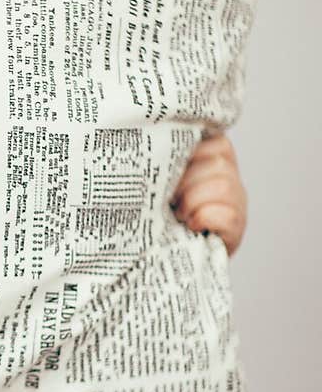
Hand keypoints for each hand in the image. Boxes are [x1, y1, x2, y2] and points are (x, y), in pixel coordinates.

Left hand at [171, 132, 246, 256]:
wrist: (172, 251)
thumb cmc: (163, 210)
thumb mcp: (165, 180)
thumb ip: (169, 160)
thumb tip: (154, 146)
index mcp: (215, 156)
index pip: (213, 140)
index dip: (187, 155)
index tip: (169, 172)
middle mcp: (231, 175)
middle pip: (218, 163)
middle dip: (186, 183)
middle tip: (171, 199)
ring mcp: (238, 201)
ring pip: (223, 186)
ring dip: (192, 202)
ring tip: (179, 214)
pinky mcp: (237, 227)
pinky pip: (226, 215)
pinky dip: (202, 219)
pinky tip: (192, 226)